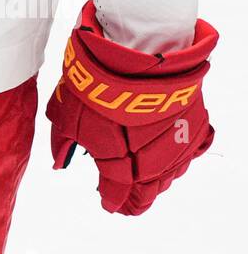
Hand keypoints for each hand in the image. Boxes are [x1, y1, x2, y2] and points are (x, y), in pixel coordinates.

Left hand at [45, 0, 217, 214]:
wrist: (135, 50)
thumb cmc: (97, 82)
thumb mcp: (67, 113)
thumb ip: (62, 142)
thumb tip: (59, 163)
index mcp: (120, 164)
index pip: (117, 194)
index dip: (112, 200)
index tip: (109, 204)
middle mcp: (153, 160)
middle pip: (148, 190)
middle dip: (137, 198)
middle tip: (130, 203)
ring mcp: (178, 142)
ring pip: (171, 172)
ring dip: (159, 179)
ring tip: (147, 181)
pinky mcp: (195, 120)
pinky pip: (192, 148)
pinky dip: (181, 155)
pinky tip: (173, 156)